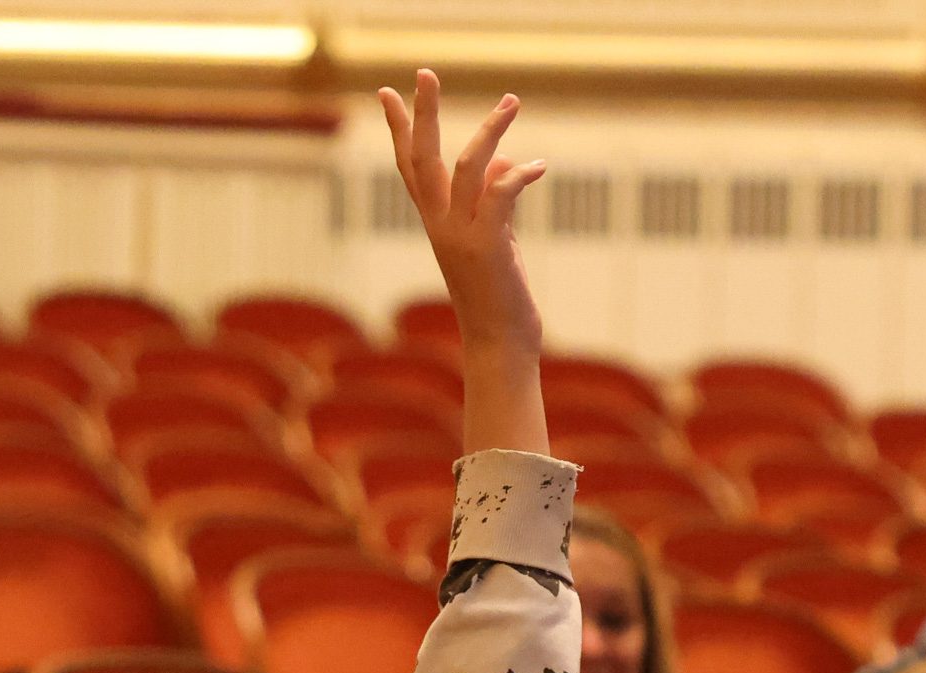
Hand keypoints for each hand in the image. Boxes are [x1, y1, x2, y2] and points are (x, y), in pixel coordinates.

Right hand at [379, 70, 545, 356]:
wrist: (499, 348)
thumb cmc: (499, 300)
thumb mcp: (498, 243)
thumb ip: (496, 203)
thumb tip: (506, 164)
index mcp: (438, 226)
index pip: (411, 169)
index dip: (400, 130)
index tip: (387, 93)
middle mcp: (441, 228)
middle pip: (423, 159)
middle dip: (422, 114)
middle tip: (425, 73)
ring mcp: (462, 237)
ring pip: (467, 168)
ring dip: (490, 131)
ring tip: (512, 102)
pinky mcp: (489, 246)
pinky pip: (501, 194)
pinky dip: (519, 174)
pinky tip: (538, 166)